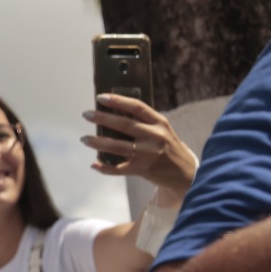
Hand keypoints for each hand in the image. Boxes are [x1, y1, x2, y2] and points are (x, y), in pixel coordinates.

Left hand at [81, 93, 196, 194]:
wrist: (186, 174)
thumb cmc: (168, 147)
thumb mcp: (162, 130)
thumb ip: (143, 122)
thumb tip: (111, 112)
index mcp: (160, 123)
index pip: (137, 107)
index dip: (118, 101)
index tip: (101, 97)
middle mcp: (155, 137)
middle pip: (124, 125)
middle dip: (102, 118)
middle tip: (86, 114)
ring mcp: (149, 154)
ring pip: (117, 146)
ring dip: (98, 142)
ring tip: (84, 138)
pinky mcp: (143, 170)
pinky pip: (119, 169)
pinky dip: (105, 167)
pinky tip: (94, 164)